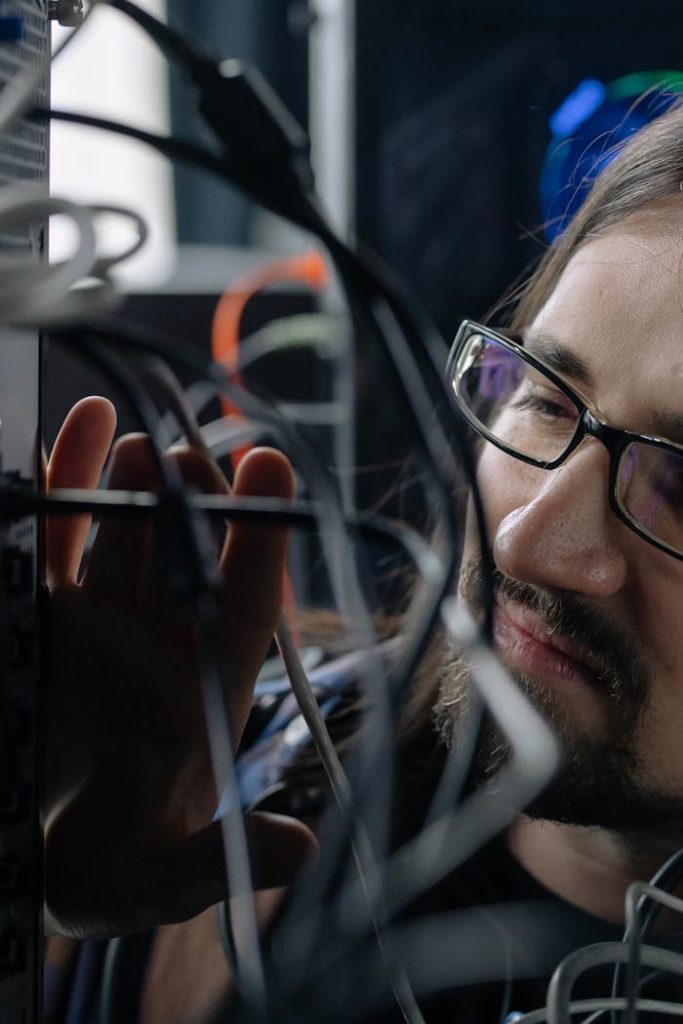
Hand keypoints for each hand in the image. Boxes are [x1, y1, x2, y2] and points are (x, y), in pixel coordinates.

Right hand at [44, 397, 315, 937]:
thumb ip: (216, 861)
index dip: (260, 542)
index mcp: (206, 690)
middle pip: (186, 558)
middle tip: (189, 458)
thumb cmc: (105, 872)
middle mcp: (160, 646)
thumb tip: (299, 849)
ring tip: (136, 447)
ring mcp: (100, 624)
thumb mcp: (154, 879)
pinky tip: (75, 427)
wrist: (25, 861)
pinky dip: (61, 485)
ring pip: (123, 538)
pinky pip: (54, 540)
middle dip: (193, 505)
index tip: (272, 473)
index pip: (243, 605)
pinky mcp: (42, 616)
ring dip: (129, 489)